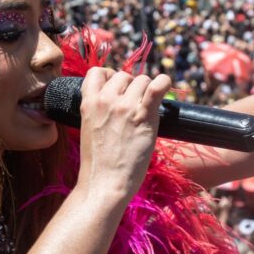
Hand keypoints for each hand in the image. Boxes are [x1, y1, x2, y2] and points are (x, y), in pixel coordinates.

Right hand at [76, 67, 171, 200]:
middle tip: (134, 107)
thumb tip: (118, 100)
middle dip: (130, 88)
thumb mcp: (88, 128)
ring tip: (146, 110)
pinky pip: (157, 86)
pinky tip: (165, 85)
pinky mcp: (143, 115)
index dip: (109, 76)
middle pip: (124, 76)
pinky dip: (163, 83)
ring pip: (141, 80)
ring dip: (146, 91)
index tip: (117, 88)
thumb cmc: (98, 163)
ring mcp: (124, 106)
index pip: (97, 71)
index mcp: (88, 102)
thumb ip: (99, 111)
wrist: (105, 182)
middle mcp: (106, 99)